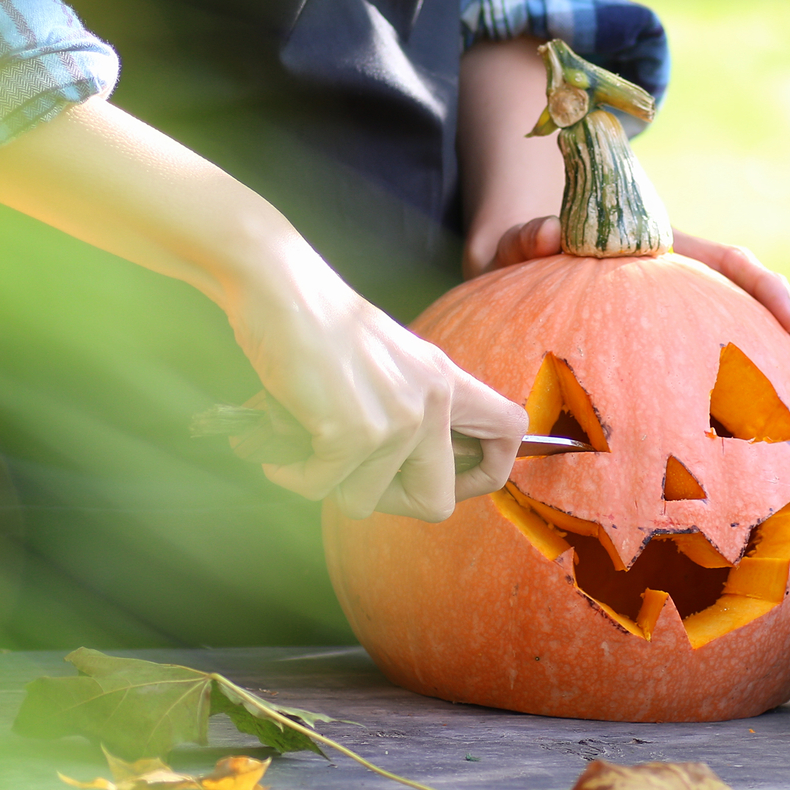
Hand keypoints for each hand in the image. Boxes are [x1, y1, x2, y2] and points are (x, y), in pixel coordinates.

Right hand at [223, 251, 526, 520]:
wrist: (281, 287)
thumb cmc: (321, 327)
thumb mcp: (391, 364)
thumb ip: (413, 408)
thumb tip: (410, 477)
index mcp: (447, 380)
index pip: (511, 431)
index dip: (487, 471)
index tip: (450, 480)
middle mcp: (433, 399)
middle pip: (437, 502)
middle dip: (387, 502)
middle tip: (348, 476)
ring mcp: (398, 418)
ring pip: (365, 501)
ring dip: (326, 482)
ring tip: (303, 441)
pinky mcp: (355, 431)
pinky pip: (321, 487)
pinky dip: (291, 473)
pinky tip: (278, 443)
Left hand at [483, 217, 789, 421]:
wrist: (516, 260)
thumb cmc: (524, 248)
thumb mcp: (523, 238)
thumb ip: (531, 235)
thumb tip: (547, 236)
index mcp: (666, 253)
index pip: (733, 266)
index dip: (770, 296)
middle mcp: (687, 286)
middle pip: (759, 314)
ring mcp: (681, 321)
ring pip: (749, 349)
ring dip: (786, 390)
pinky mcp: (667, 354)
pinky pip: (715, 380)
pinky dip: (742, 411)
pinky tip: (763, 454)